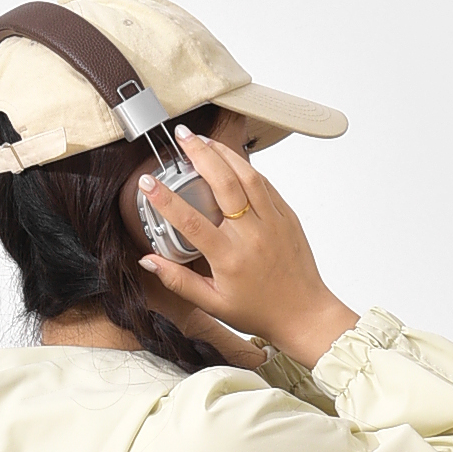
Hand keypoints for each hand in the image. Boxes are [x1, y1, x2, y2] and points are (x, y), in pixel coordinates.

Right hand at [134, 127, 357, 364]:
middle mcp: (252, 236)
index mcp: (230, 259)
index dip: (166, 199)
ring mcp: (273, 223)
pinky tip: (231, 159)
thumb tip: (148, 260)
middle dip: (199, 154)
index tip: (148, 183)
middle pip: (223, 183)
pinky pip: (265, 184)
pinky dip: (246, 167)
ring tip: (203, 140)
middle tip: (182, 137)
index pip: (191, 221)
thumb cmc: (260, 311)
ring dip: (224, 153)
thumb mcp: (214, 304)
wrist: (304, 315)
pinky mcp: (288, 217)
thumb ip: (179, 281)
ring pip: (247, 176)